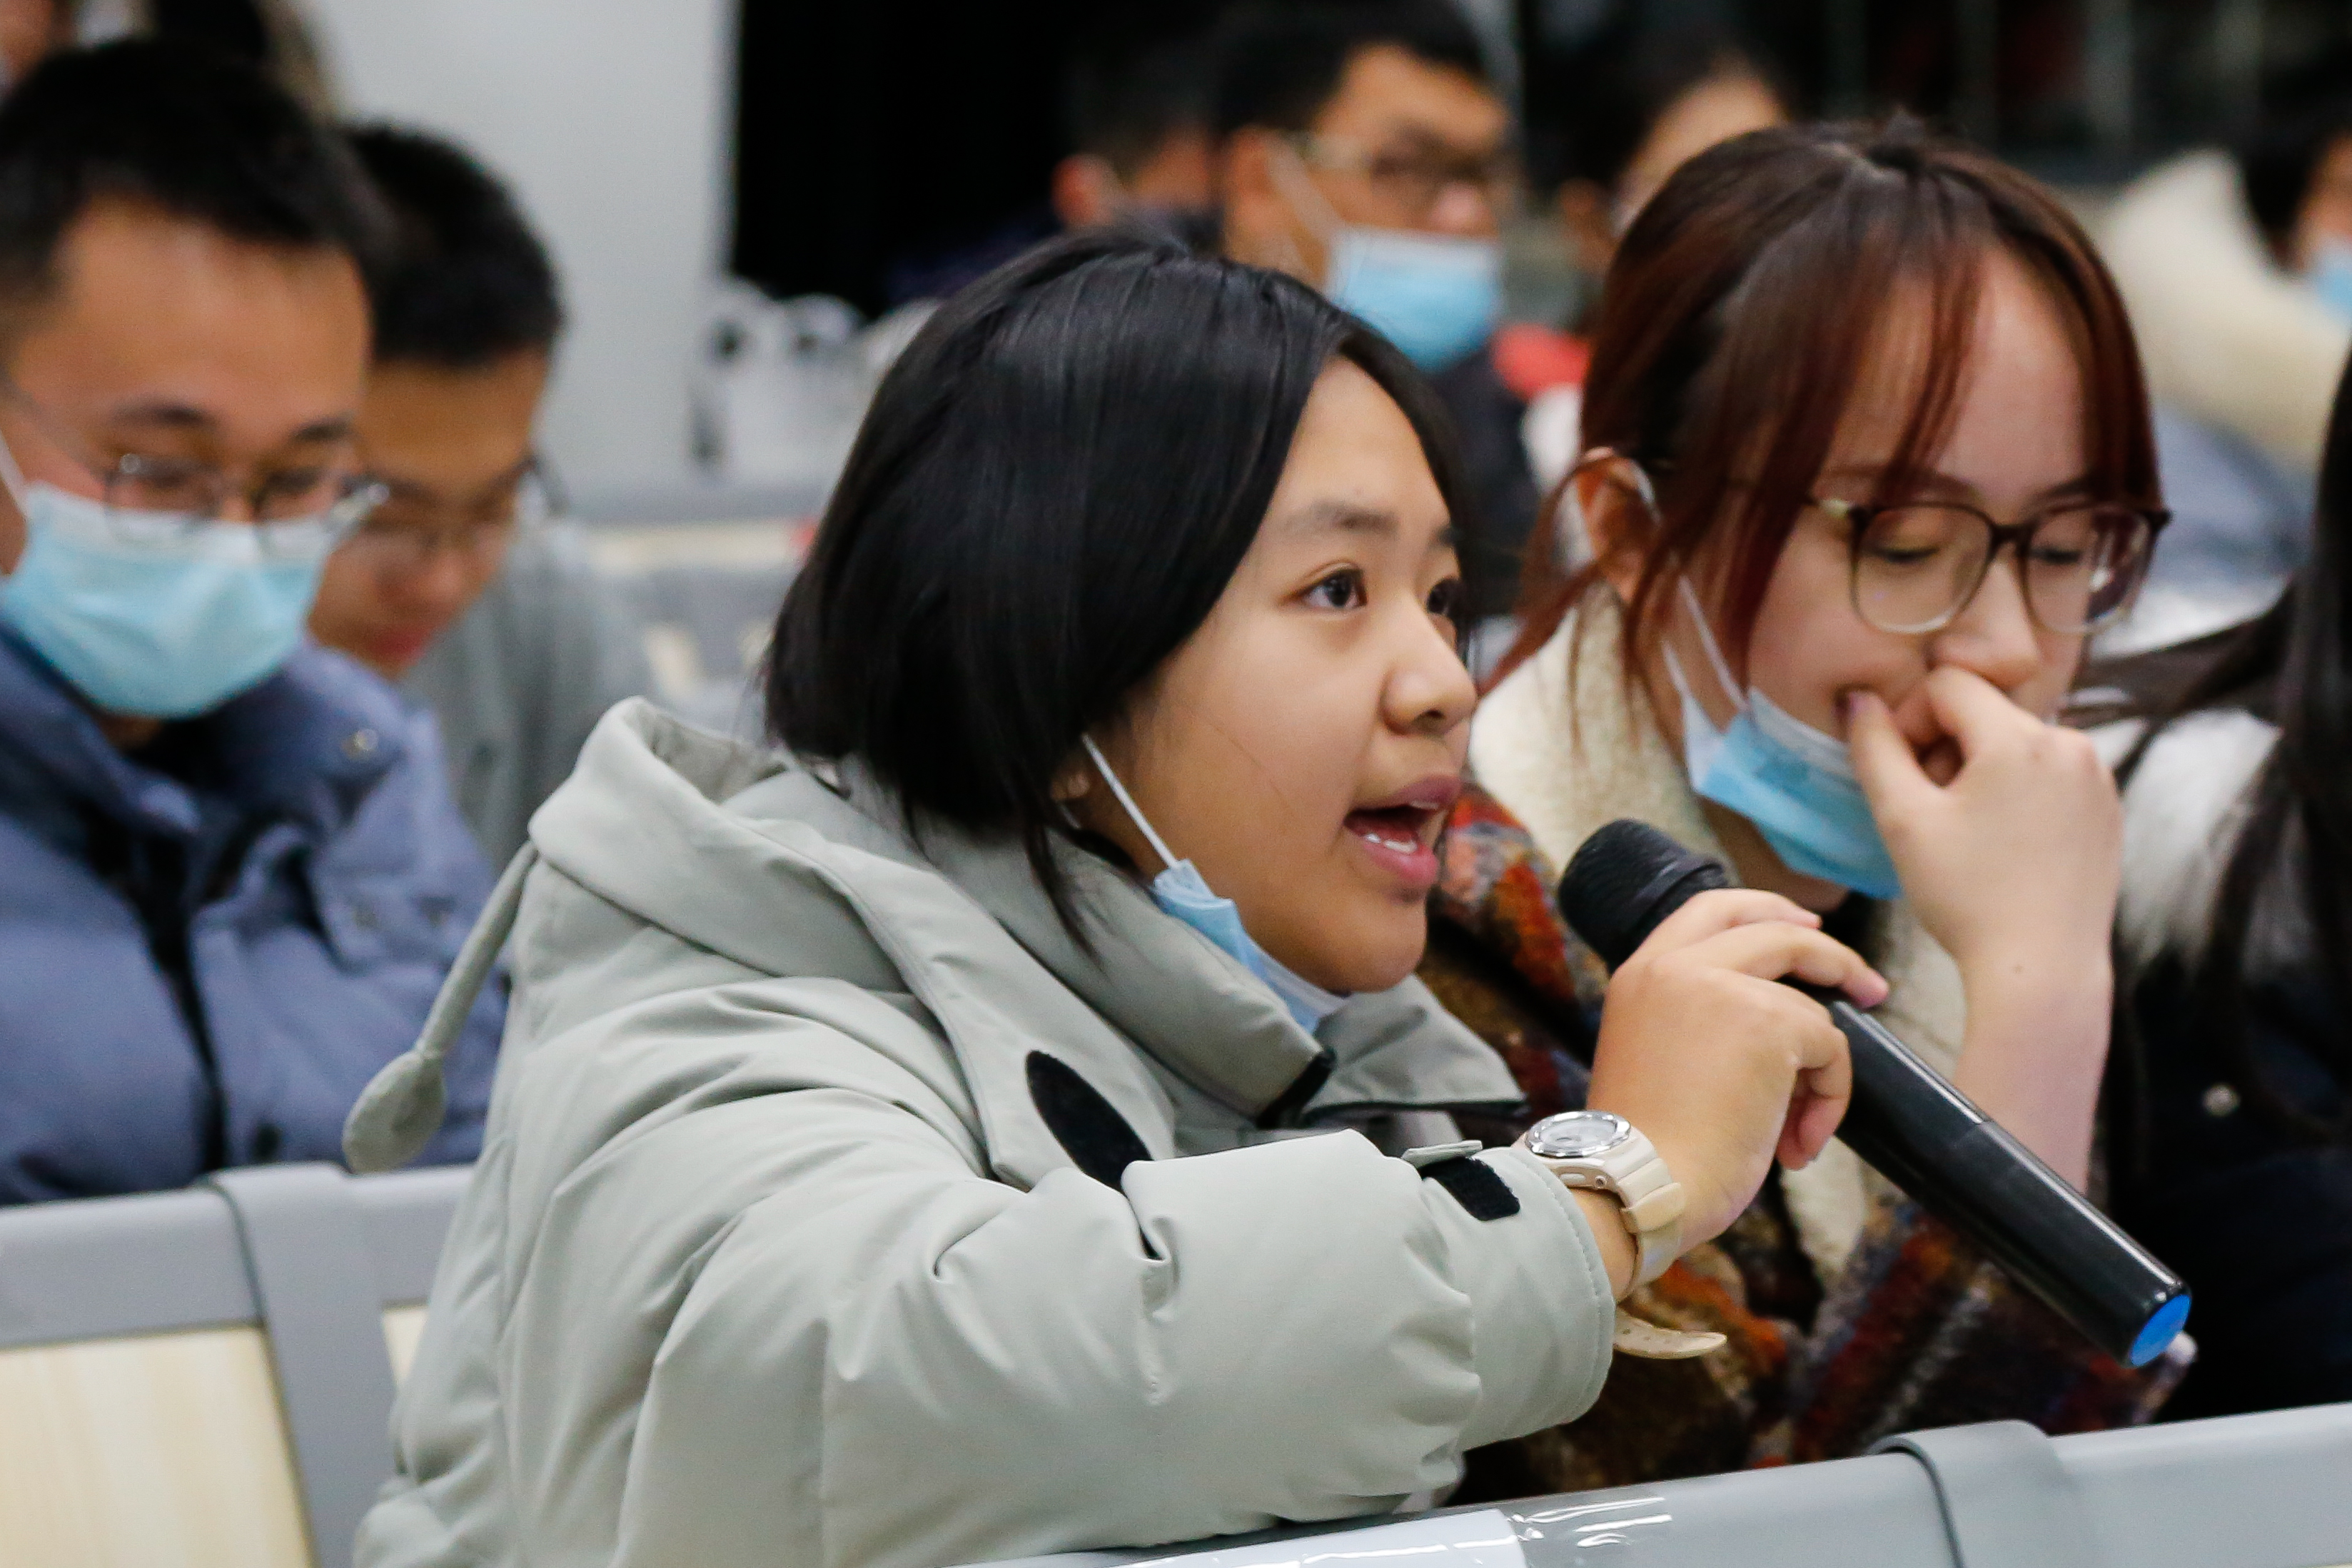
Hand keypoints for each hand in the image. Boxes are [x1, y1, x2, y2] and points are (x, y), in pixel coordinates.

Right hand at [1584, 888, 1885, 1254]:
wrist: (1636, 1186)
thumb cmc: (1649, 1150)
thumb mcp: (1658, 1058)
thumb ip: (1701, 1021)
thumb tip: (1788, 1023)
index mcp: (1640, 974)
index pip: (1709, 909)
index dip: (1764, 910)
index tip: (1802, 927)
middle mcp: (1676, 966)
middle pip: (1772, 928)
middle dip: (1829, 952)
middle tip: (1864, 984)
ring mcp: (1722, 987)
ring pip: (1810, 1007)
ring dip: (1817, 1074)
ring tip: (1797, 1133)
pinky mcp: (1768, 1020)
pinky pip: (1829, 1048)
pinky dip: (1829, 1100)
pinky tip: (1796, 1146)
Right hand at [1846, 670, 2120, 975]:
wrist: (2042, 969)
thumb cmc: (1967, 898)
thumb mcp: (1903, 820)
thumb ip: (1875, 748)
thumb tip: (1860, 700)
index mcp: (2022, 737)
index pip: (1947, 683)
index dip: (1908, 719)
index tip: (1901, 774)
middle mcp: (2072, 743)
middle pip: (1984, 713)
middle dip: (1944, 750)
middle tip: (1929, 813)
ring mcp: (2097, 777)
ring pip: (2016, 744)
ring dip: (1979, 772)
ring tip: (1966, 834)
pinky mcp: (2107, 809)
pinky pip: (2048, 775)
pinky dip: (2016, 794)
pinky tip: (2002, 846)